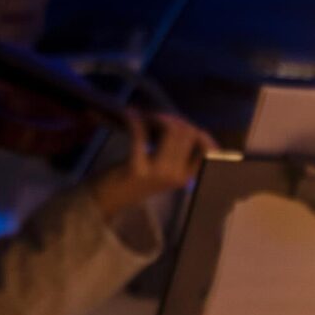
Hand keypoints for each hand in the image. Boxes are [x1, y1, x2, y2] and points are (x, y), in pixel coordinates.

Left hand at [86, 112, 211, 218]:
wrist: (109, 200)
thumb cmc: (135, 181)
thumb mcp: (163, 170)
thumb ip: (175, 152)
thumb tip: (180, 122)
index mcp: (187, 177)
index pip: (205, 145)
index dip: (192, 128)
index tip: (176, 122)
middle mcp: (177, 175)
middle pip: (187, 132)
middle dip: (171, 118)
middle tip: (154, 117)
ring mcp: (159, 173)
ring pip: (170, 130)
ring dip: (156, 116)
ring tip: (144, 116)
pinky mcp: (137, 169)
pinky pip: (140, 133)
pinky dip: (134, 119)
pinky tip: (129, 114)